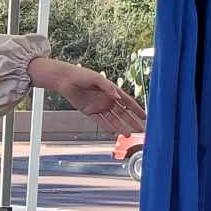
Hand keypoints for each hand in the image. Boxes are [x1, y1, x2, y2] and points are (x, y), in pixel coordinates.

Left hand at [28, 57, 145, 134]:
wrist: (65, 80)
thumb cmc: (82, 75)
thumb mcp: (97, 79)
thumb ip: (108, 88)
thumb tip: (118, 97)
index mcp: (112, 91)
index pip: (128, 102)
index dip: (137, 110)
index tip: (145, 117)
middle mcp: (107, 100)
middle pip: (122, 113)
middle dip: (131, 121)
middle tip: (140, 130)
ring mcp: (99, 106)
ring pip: (113, 119)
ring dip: (121, 126)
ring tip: (128, 134)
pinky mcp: (89, 111)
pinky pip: (100, 121)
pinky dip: (107, 126)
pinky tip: (114, 132)